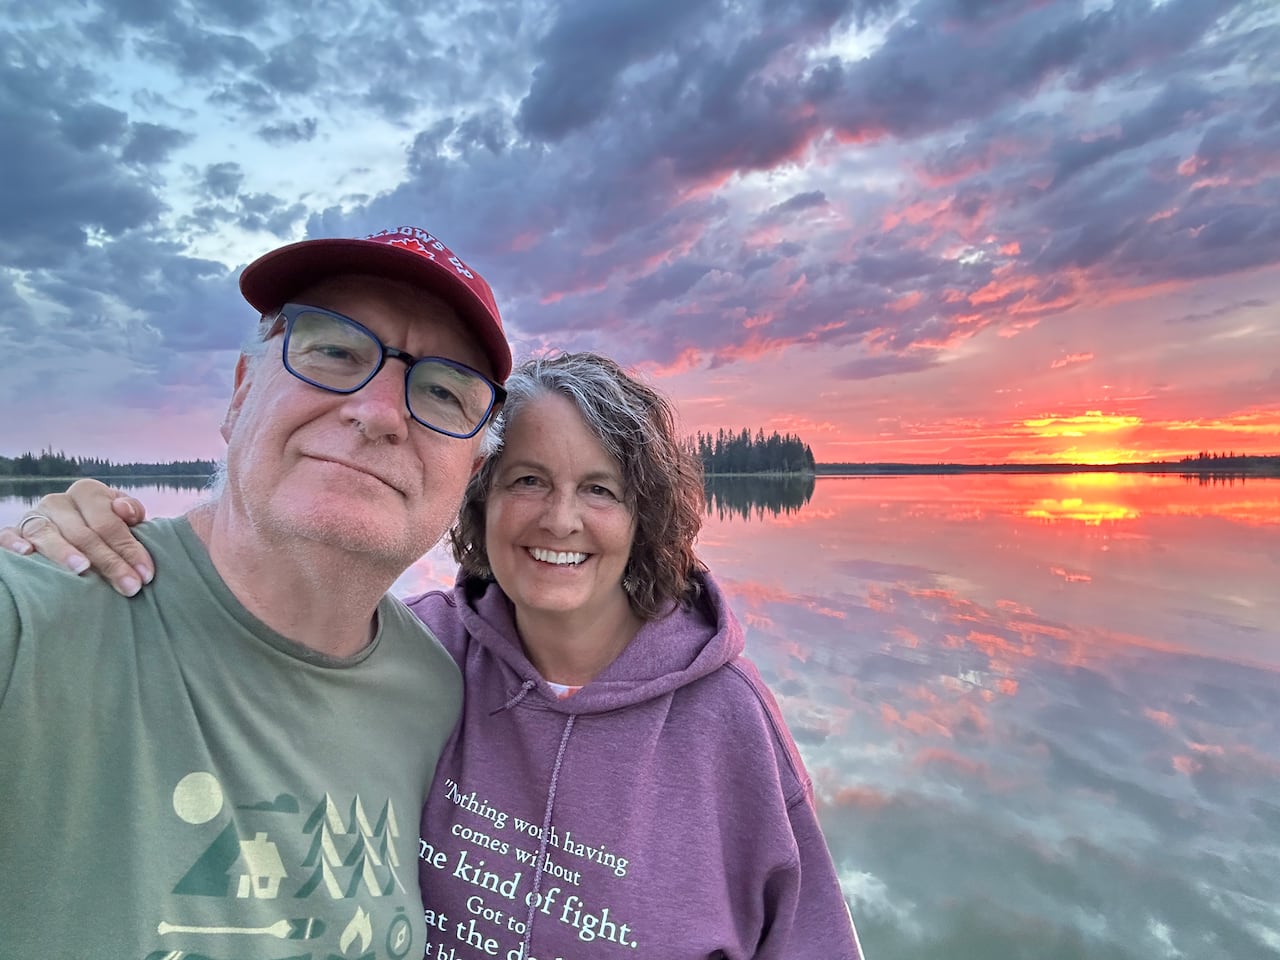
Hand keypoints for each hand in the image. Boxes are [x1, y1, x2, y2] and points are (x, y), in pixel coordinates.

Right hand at [0, 479, 153, 596]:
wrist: (73, 529)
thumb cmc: (103, 528)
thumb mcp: (122, 517)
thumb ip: (131, 511)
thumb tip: (125, 511)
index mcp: (88, 493)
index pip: (110, 522)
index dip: (129, 548)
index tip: (145, 575)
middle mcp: (59, 502)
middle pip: (84, 533)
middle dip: (109, 562)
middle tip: (129, 586)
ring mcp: (34, 517)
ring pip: (47, 533)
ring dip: (65, 552)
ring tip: (82, 569)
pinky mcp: (13, 532)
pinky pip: (8, 535)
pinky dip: (14, 543)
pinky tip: (27, 554)